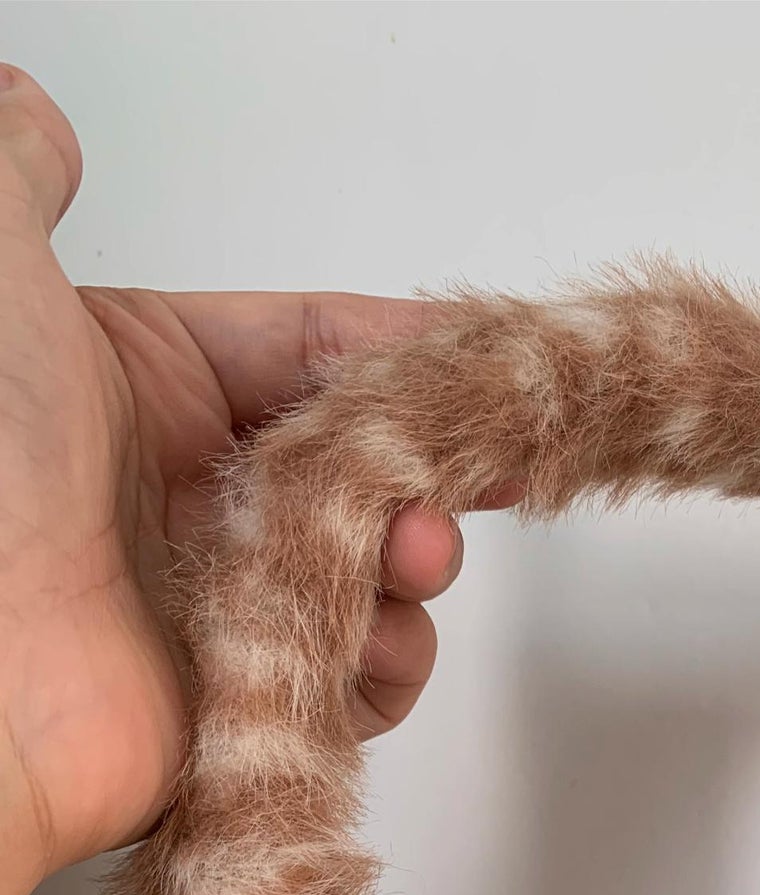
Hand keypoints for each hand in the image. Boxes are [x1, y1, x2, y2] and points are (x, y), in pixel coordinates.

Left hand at [0, 66, 519, 894]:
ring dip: (413, 568)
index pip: (313, 351)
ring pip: (377, 575)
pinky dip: (384, 665)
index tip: (496, 365)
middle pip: (365, 468)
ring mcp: (230, 605)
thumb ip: (21, 175)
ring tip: (401, 565)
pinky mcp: (252, 699)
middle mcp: (197, 497)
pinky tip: (359, 649)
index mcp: (150, 393)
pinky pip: (360, 678)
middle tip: (447, 481)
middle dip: (425, 472)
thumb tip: (36, 115)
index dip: (411, 354)